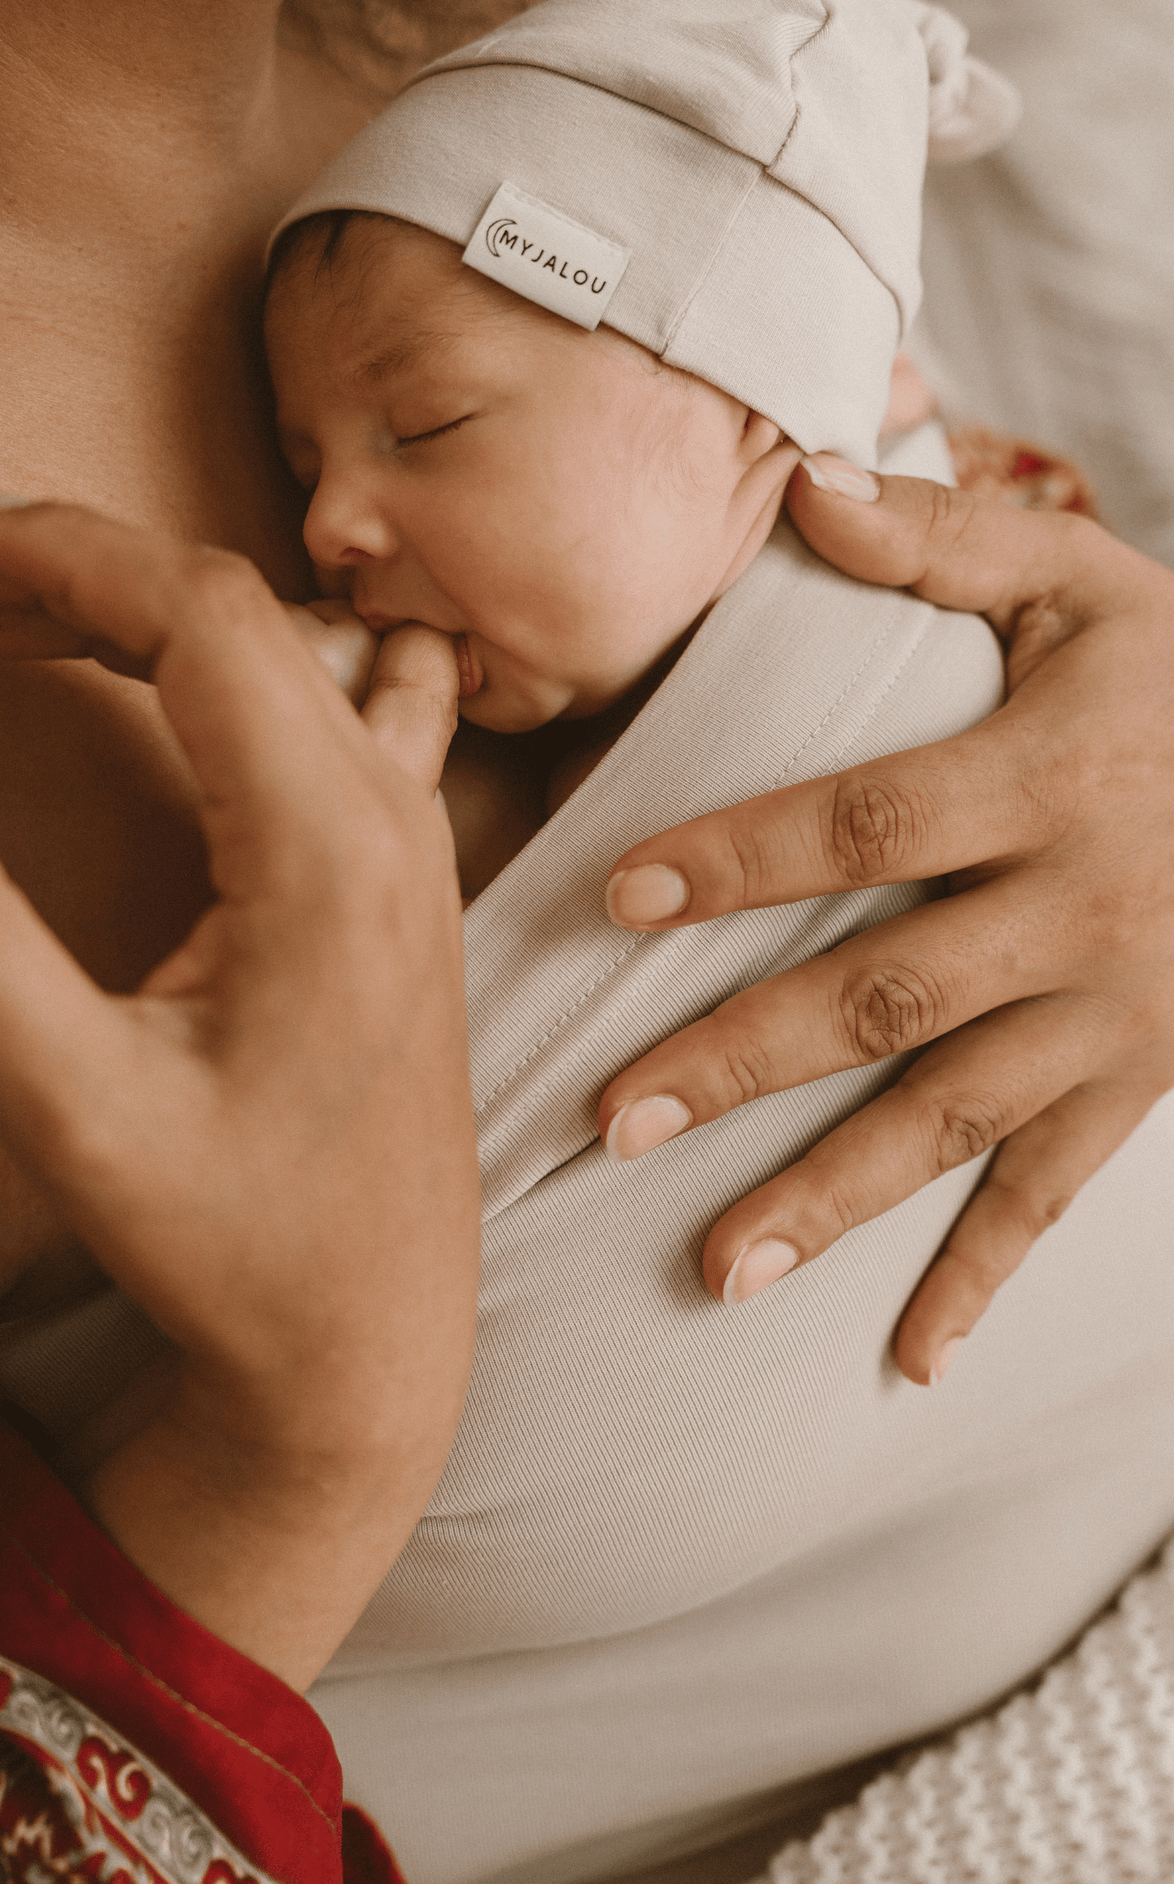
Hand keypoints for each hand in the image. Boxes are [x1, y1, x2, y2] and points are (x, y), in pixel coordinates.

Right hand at [0, 503, 474, 1687]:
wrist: (373, 1328)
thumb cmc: (237, 1238)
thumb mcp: (77, 1102)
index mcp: (326, 848)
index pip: (203, 609)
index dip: (62, 554)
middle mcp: (396, 822)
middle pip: (250, 610)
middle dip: (94, 574)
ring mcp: (419, 845)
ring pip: (308, 647)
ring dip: (175, 616)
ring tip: (45, 641)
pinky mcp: (412, 881)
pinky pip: (358, 707)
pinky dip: (253, 668)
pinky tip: (175, 706)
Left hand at [597, 466, 1173, 1384]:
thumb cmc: (1167, 656)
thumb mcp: (1075, 573)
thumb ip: (939, 536)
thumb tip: (800, 485)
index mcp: (1046, 774)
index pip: (872, 824)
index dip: (745, 858)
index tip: (618, 895)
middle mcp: (1080, 908)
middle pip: (890, 995)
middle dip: (743, 1061)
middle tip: (609, 1122)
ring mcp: (1117, 1010)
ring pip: (959, 1118)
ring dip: (835, 1198)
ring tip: (716, 1271)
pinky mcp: (1143, 1075)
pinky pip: (1059, 1192)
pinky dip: (986, 1279)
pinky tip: (908, 1362)